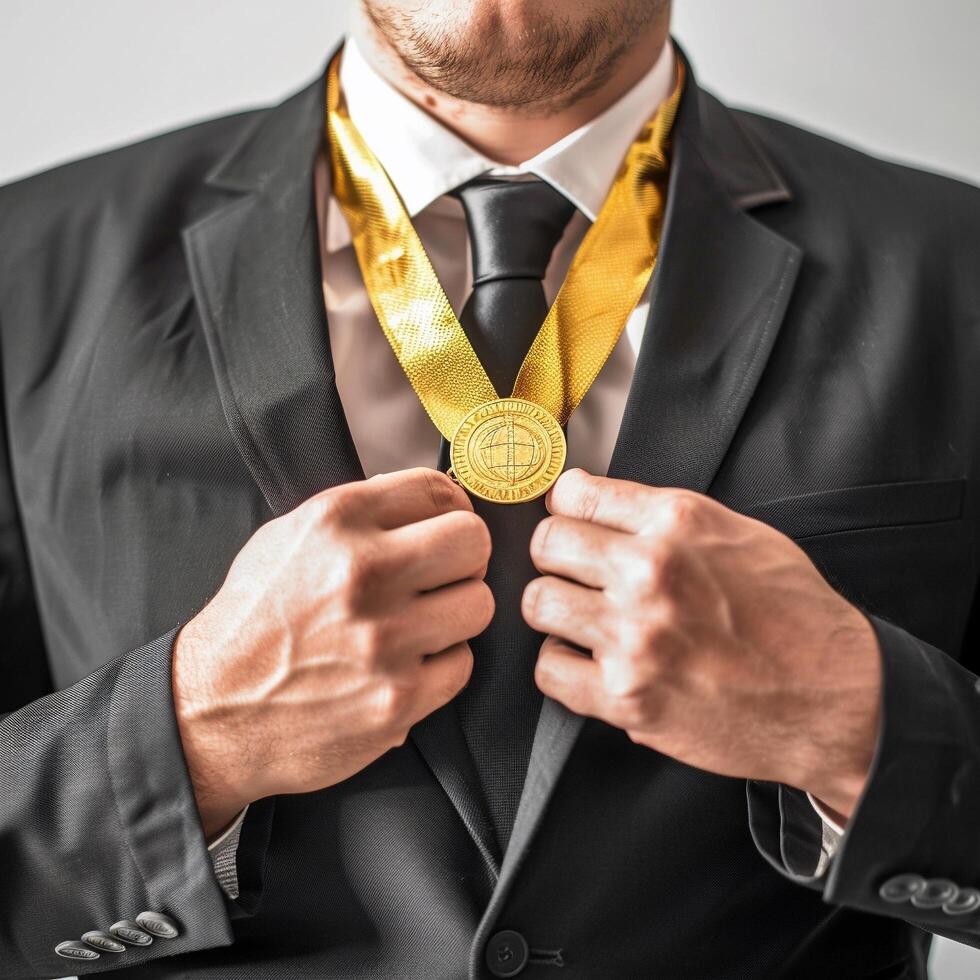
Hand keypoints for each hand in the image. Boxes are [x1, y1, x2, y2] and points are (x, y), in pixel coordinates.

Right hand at [172, 468, 493, 837]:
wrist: (213, 712)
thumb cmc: (252, 623)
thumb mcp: (287, 540)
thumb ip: (357, 516)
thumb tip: (424, 503)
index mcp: (337, 523)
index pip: (436, 489)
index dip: (452, 507)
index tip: (448, 524)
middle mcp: (364, 574)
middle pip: (473, 541)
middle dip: (465, 557)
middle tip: (445, 575)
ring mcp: (385, 639)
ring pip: (478, 604)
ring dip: (456, 614)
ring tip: (423, 623)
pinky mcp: (399, 698)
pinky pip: (462, 664)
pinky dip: (441, 666)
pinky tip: (407, 664)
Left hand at [522, 468, 881, 818]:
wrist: (834, 698)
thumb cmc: (794, 616)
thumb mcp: (740, 534)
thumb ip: (664, 516)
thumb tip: (593, 500)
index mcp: (677, 523)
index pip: (574, 495)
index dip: (566, 508)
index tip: (569, 520)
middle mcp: (650, 573)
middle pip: (547, 544)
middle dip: (556, 556)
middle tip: (574, 572)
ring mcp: (634, 637)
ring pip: (539, 603)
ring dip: (556, 610)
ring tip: (583, 618)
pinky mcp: (626, 697)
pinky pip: (550, 670)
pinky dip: (563, 666)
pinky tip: (589, 662)